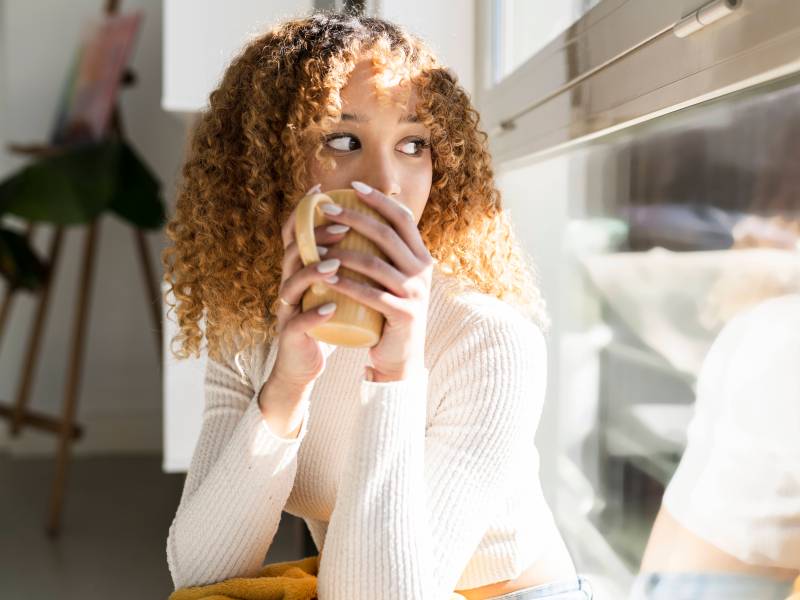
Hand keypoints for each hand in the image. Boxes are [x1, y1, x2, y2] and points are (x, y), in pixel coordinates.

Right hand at [269, 184, 348, 392]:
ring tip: (334, 263)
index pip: (294, 234)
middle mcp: (288, 284)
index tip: (322, 191)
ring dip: (313, 271)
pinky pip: (298, 322)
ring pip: (292, 283)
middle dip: (315, 236)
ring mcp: (287, 309)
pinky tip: (329, 307)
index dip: (303, 211)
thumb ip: (344, 261)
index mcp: (298, 269)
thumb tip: (375, 228)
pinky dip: (313, 314)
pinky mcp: (291, 335)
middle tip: (343, 228)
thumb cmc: (326, 319)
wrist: (306, 362)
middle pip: (292, 251)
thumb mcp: (333, 285)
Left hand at [319, 181, 433, 381]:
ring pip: (376, 263)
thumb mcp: (392, 279)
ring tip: (317, 245)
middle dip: (354, 217)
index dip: (379, 200)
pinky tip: (326, 278)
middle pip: (386, 234)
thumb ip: (384, 255)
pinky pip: (372, 295)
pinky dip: (347, 285)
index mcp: (421, 257)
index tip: (354, 187)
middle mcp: (422, 271)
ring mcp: (415, 293)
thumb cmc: (387, 314)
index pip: (403, 218)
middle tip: (326, 210)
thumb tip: (357, 218)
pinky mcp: (404, 315)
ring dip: (343, 252)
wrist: (400, 357)